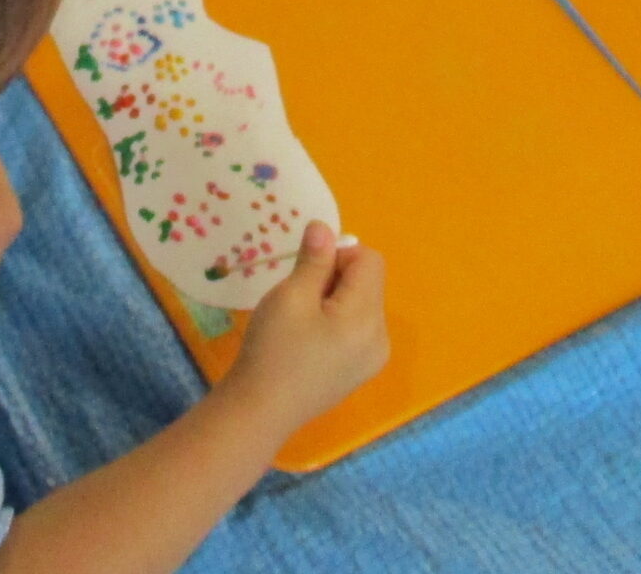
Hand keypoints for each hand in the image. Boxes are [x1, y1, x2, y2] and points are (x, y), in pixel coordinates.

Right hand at [224, 222, 388, 432]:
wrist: (260, 411)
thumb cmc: (273, 350)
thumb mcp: (291, 296)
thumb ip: (314, 259)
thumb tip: (325, 228)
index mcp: (367, 318)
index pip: (370, 260)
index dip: (338, 255)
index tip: (306, 273)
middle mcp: (380, 337)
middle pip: (368, 282)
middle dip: (336, 279)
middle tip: (299, 300)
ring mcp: (372, 358)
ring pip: (361, 304)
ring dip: (334, 299)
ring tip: (302, 322)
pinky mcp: (359, 371)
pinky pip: (357, 328)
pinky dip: (335, 322)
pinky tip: (308, 341)